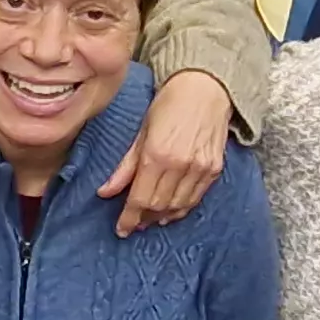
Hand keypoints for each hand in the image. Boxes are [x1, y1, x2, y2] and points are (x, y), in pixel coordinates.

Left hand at [98, 72, 234, 233]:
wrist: (205, 89)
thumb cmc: (168, 106)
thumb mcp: (141, 133)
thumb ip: (124, 167)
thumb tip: (104, 192)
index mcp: (156, 156)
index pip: (140, 199)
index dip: (129, 218)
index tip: (122, 230)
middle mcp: (180, 165)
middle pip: (158, 206)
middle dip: (143, 219)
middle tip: (134, 223)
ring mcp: (200, 168)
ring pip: (178, 206)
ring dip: (162, 216)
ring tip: (151, 219)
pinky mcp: (215, 169)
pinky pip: (196, 199)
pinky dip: (182, 209)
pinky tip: (171, 210)